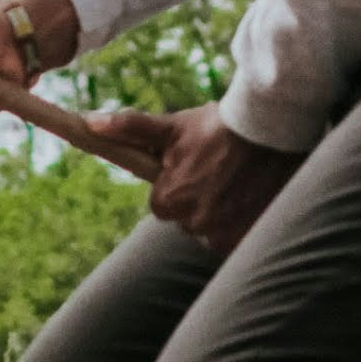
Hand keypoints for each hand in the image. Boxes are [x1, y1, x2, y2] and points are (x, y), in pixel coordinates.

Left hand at [87, 103, 301, 253]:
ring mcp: (224, 235)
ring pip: (213, 229)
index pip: (163, 204)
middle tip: (219, 170)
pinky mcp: (250, 238)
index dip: (177, 183)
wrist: (270, 129)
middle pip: (189, 219)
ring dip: (222, 211)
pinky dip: (243, 222)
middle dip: (200, 198)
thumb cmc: (216, 125)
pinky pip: (238, 238)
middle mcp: (194, 225)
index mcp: (168, 201)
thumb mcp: (170, 127)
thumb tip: (89, 123)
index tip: (195, 165)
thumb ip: (128, 129)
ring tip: (238, 181)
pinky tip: (251, 195)